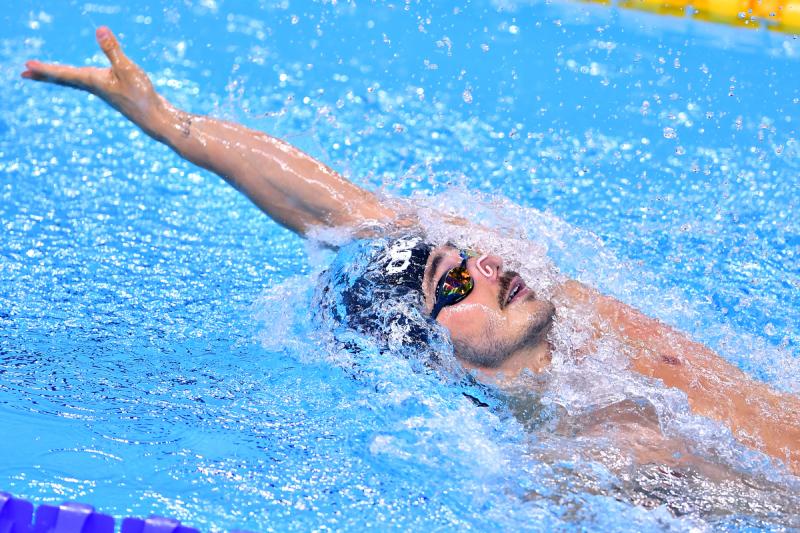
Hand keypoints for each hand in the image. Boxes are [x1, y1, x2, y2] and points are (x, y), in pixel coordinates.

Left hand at [22, 26, 167, 135]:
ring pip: (75, 81)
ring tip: (45, 74)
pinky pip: (88, 82)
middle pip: (64, 79)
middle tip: (25, 73)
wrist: (155, 118)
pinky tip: (81, 77)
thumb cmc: (141, 95)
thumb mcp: (127, 69)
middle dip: (45, 75)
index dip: (45, 69)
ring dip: (58, 76)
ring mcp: (104, 90)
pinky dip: (76, 78)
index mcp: (93, 81)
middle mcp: (95, 86)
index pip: (63, 73)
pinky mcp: (113, 91)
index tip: (26, 66)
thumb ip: (112, 50)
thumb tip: (99, 29)